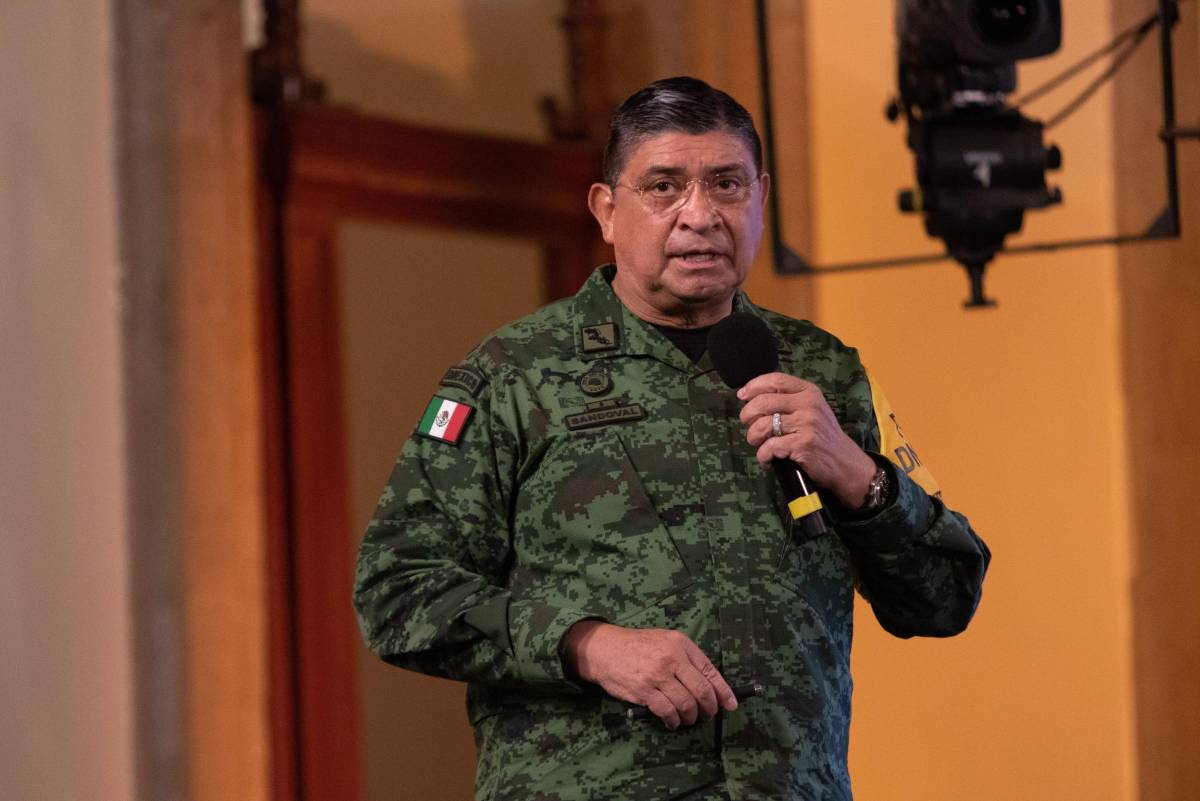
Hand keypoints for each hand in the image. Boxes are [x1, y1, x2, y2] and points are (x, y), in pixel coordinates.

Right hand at [562, 621, 736, 728]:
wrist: (604, 649)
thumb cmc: (637, 646)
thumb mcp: (665, 641)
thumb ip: (685, 659)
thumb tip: (709, 685)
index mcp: (680, 644)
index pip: (709, 670)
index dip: (723, 691)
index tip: (731, 705)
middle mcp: (671, 658)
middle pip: (701, 691)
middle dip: (709, 708)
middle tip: (707, 715)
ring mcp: (657, 675)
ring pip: (686, 704)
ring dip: (690, 717)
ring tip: (688, 719)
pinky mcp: (644, 691)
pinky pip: (667, 712)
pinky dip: (674, 721)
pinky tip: (673, 722)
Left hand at [737, 373, 875, 507]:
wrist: (845, 462)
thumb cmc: (822, 436)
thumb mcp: (811, 409)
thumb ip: (788, 400)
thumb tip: (751, 398)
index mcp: (809, 391)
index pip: (776, 380)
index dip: (754, 386)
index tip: (742, 396)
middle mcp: (808, 404)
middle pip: (763, 402)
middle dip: (747, 415)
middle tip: (748, 425)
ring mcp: (806, 424)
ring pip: (763, 425)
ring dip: (753, 437)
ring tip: (757, 443)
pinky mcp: (803, 444)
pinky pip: (770, 446)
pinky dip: (763, 455)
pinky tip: (766, 458)